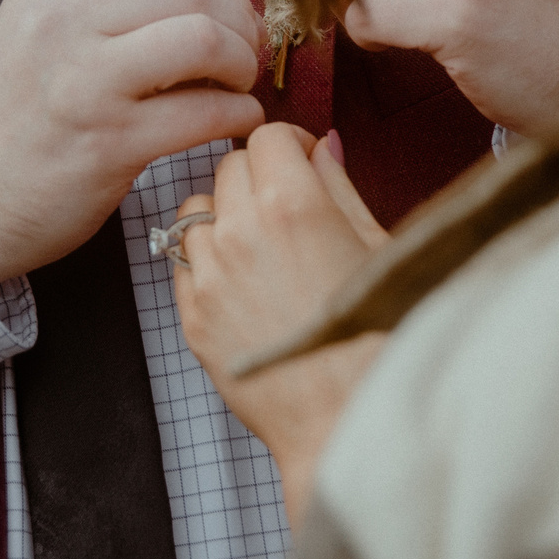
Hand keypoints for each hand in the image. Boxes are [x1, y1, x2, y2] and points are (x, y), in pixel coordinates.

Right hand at [0, 0, 265, 286]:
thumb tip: (204, 9)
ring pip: (204, 41)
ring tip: (239, 87)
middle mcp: (63, 25)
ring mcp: (85, 83)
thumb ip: (105, 15)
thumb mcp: (37, 39)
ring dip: (241, 64)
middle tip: (247, 54)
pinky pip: (205, 112)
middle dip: (238, 23)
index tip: (231, 25)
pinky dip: (239, 114)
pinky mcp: (109, 142)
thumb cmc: (14, 123)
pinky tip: (235, 124)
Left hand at [170, 124, 387, 521]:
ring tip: (260, 244)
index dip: (291, 144)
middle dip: (260, 174)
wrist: (343, 422)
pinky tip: (242, 281)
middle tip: (288, 203)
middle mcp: (240, 231)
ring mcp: (209, 275)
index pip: (268, 136)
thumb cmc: (376, 340)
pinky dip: (206, 259)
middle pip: (230, 166)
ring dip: (225, 214)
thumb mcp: (375, 250)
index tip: (305, 162)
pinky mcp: (192, 315)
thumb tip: (325, 147)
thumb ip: (341, 188)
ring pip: (197, 209)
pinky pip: (182, 260)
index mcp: (292, 204)